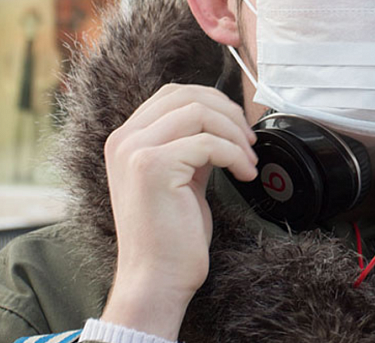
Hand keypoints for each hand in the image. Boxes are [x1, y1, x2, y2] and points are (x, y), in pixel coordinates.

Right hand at [101, 83, 257, 339]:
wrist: (156, 279)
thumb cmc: (170, 237)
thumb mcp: (179, 178)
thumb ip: (189, 147)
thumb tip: (221, 123)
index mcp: (126, 139)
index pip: (173, 94)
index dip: (213, 102)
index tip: (238, 127)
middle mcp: (124, 139)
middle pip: (187, 95)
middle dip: (228, 112)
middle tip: (250, 140)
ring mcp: (135, 150)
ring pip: (200, 113)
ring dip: (235, 134)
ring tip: (249, 161)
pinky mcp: (153, 167)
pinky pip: (209, 143)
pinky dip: (235, 155)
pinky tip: (244, 175)